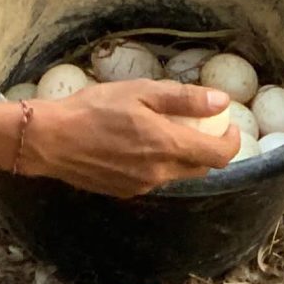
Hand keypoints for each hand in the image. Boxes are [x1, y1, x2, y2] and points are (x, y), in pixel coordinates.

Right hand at [21, 81, 235, 196]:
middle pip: (201, 168)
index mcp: (168, 146)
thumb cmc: (94, 108)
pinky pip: (153, 179)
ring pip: (176, 174)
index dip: (232, 143)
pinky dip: (157, 163)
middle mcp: (160, 173)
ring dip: (181, 156)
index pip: (219, 156)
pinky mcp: (125, 191)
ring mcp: (142, 185)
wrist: (51, 139)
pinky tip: (138, 144)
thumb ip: (185, 99)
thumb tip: (221, 101)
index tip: (230, 127)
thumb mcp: (141, 92)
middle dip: (208, 149)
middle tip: (201, 126)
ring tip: (165, 131)